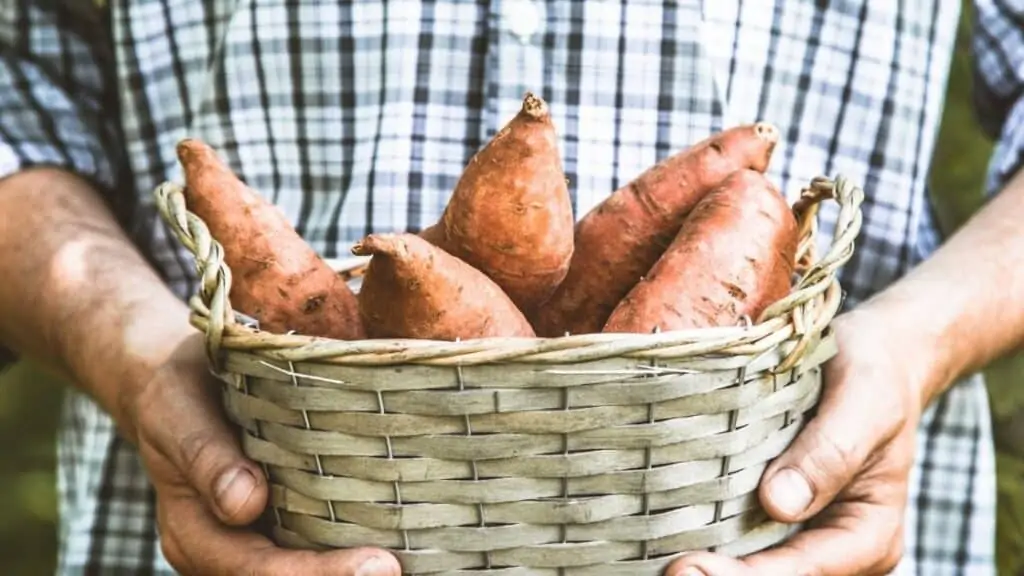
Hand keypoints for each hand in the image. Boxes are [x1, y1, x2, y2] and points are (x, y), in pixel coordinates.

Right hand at [129, 332, 400, 575]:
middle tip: (404, 568)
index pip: (258, 570)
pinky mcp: (275, 523)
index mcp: (193, 533)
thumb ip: (207, 457)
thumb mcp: (180, 414)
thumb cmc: (174, 391)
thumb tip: (246, 504)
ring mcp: (249, 541)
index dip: (317, 575)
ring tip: (414, 561)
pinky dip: (348, 546)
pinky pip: (310, 545)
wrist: (166, 383)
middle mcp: (221, 550)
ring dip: (349, 569)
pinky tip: (398, 539)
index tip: (380, 565)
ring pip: (298, 567)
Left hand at [666, 309, 924, 575]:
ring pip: (753, 565)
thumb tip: (778, 503)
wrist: (875, 359)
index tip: (693, 567)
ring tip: (661, 560)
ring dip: (711, 566)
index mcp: (869, 533)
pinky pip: (739, 539)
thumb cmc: (875, 376)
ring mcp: (803, 535)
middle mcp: (837, 547)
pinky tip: (664, 534)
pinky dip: (706, 538)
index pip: (807, 570)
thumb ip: (831, 451)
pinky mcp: (774, 516)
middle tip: (671, 570)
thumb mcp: (864, 402)